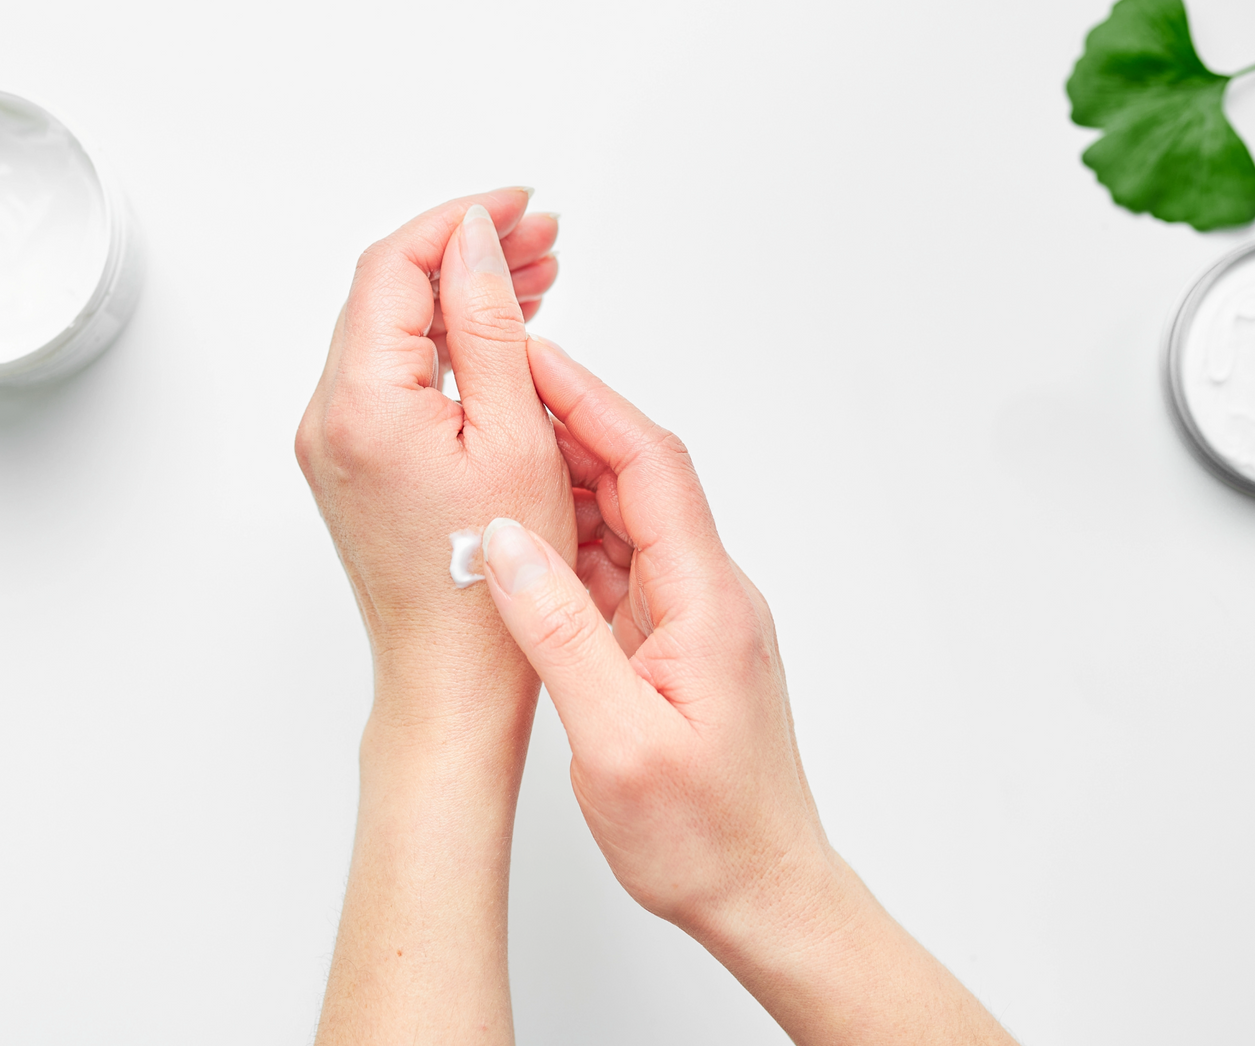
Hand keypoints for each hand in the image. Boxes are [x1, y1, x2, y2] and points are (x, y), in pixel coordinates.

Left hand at [296, 189, 570, 725]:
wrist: (451, 681)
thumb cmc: (490, 588)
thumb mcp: (515, 436)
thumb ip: (491, 325)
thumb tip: (477, 243)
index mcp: (360, 404)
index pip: (395, 267)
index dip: (459, 224)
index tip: (518, 208)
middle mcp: (327, 419)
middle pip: (387, 293)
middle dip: (465, 254)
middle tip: (542, 241)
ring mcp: (333, 444)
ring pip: (390, 333)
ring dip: (458, 298)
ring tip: (536, 280)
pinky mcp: (349, 465)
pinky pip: (391, 378)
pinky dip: (444, 348)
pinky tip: (500, 341)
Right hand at [477, 339, 1015, 1045]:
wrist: (765, 895)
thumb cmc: (704, 837)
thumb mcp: (616, 741)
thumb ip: (559, 634)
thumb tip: (503, 541)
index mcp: (707, 601)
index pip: (649, 466)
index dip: (588, 402)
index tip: (527, 359)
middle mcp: (708, 595)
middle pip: (637, 478)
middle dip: (568, 423)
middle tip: (490, 391)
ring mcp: (694, 620)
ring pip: (625, 521)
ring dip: (563, 483)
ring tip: (488, 452)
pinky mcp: (675, 647)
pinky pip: (619, 569)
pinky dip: (568, 543)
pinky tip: (519, 542)